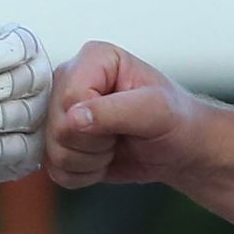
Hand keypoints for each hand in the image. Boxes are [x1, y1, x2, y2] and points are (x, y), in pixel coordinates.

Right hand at [45, 41, 202, 188]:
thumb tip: (74, 117)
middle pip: (57, 126)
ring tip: (114, 146)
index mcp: (94, 59)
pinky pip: (55, 169)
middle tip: (121, 135)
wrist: (180, 148)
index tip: (125, 120)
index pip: (70, 97)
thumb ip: (115, 111)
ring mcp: (62, 111)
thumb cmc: (176, 120)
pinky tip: (103, 160)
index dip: (96, 121)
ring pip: (53, 152)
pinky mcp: (60, 140)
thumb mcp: (156, 111)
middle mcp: (70, 80)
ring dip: (90, 161)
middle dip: (94, 144)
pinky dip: (83, 174)